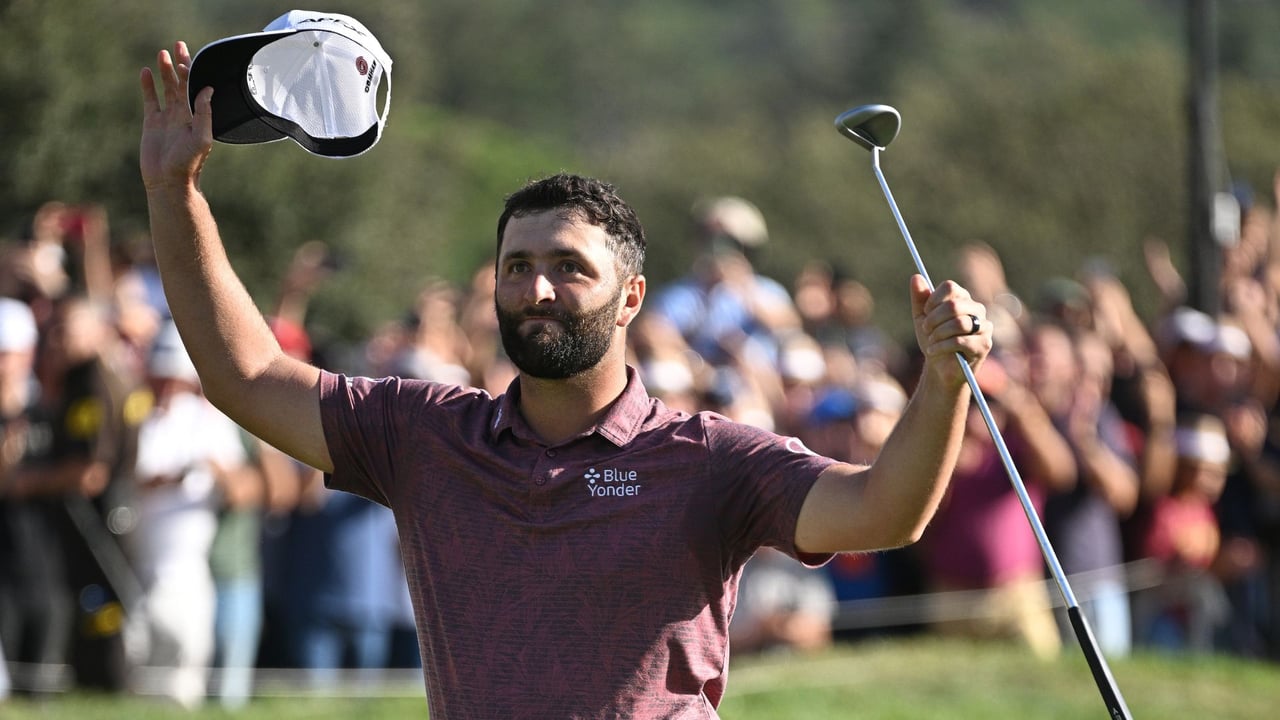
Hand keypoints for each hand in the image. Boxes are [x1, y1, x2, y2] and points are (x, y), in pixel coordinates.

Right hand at [140, 41, 212, 190]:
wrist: (168, 181)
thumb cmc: (189, 163)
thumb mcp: (201, 137)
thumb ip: (204, 113)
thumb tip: (207, 89)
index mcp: (197, 116)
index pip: (195, 88)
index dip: (192, 72)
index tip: (186, 59)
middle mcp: (183, 114)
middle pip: (182, 83)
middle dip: (180, 64)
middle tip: (178, 45)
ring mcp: (167, 117)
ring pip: (166, 88)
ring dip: (164, 71)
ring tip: (161, 54)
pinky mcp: (152, 122)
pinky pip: (150, 100)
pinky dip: (147, 86)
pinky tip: (145, 72)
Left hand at [909, 275, 990, 388]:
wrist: (939, 367)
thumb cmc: (933, 340)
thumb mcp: (921, 318)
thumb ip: (919, 298)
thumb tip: (916, 276)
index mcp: (963, 299)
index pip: (950, 287)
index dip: (933, 299)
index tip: (925, 312)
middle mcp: (977, 309)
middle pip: (954, 305)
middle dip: (934, 319)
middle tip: (926, 330)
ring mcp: (984, 327)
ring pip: (959, 323)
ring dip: (938, 334)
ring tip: (930, 342)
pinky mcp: (984, 344)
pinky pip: (961, 341)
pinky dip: (942, 346)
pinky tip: (933, 351)